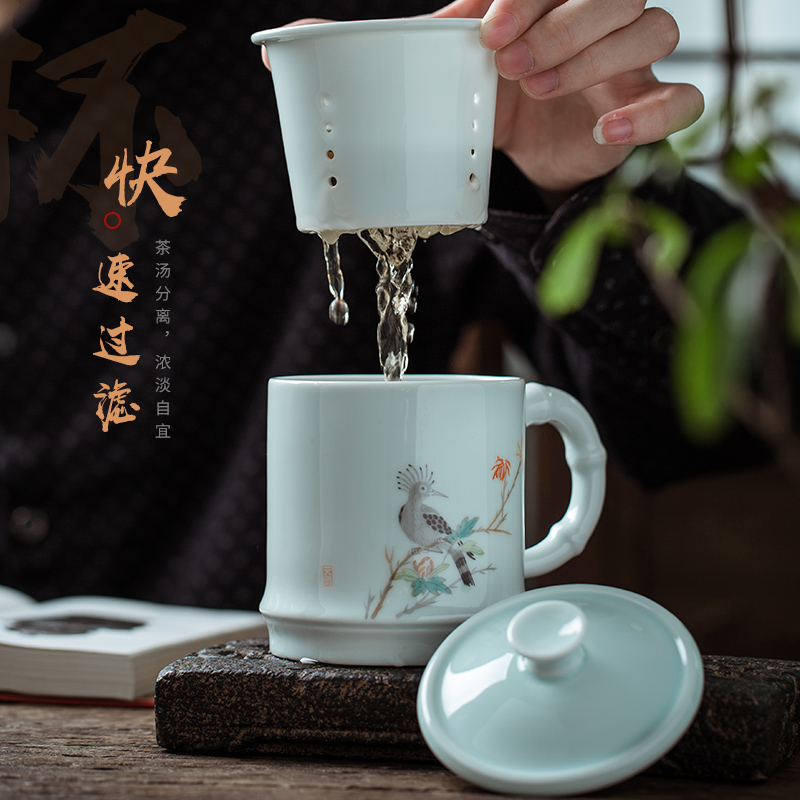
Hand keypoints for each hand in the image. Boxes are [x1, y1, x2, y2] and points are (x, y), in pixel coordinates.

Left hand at [433, 0, 703, 194]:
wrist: (530, 155)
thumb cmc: (508, 98)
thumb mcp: (478, 69)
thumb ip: (460, 42)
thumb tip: (428, 29)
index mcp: (570, 0)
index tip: (490, 32)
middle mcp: (611, 22)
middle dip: (560, 28)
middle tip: (509, 64)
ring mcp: (637, 65)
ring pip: (653, 31)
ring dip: (594, 59)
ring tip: (540, 89)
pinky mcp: (651, 110)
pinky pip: (685, 101)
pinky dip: (651, 114)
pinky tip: (604, 129)